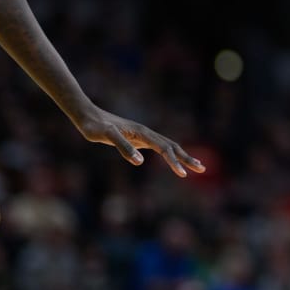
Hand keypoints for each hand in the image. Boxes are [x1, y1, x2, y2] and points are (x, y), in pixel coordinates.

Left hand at [74, 106, 204, 175]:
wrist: (87, 115)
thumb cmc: (95, 127)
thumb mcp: (106, 136)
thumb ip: (123, 147)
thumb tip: (140, 162)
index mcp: (142, 134)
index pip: (165, 149)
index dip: (175, 162)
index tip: (183, 174)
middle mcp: (146, 133)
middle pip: (172, 146)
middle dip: (187, 158)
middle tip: (202, 169)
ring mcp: (142, 136)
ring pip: (167, 145)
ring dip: (181, 155)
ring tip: (194, 165)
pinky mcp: (136, 138)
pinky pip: (158, 146)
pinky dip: (169, 153)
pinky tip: (171, 158)